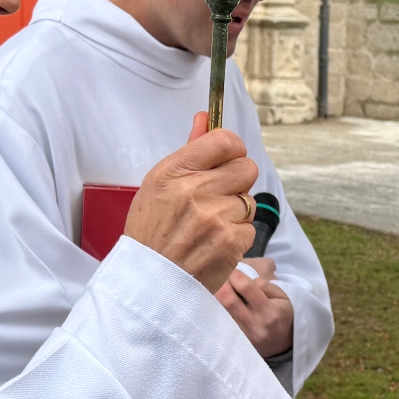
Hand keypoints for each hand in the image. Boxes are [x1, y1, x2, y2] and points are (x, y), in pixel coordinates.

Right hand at [123, 112, 257, 291]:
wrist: (149, 281)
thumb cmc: (152, 230)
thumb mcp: (159, 185)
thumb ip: (190, 150)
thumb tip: (205, 117)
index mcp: (173, 172)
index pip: (224, 140)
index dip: (232, 149)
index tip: (226, 160)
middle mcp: (194, 191)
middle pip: (247, 168)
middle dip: (237, 181)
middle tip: (218, 197)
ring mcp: (214, 217)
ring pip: (249, 200)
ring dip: (235, 212)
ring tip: (209, 226)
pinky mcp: (230, 242)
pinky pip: (249, 228)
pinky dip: (236, 237)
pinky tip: (214, 244)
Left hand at [215, 256, 295, 357]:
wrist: (281, 342)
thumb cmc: (281, 313)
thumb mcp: (282, 296)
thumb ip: (264, 283)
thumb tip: (242, 275)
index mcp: (270, 311)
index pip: (246, 287)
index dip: (234, 273)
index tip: (229, 266)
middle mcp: (255, 324)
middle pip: (228, 300)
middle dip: (220, 283)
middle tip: (218, 274)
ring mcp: (242, 335)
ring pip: (220, 311)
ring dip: (214, 295)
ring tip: (214, 284)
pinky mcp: (234, 340)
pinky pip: (220, 321)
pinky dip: (215, 308)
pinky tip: (215, 300)